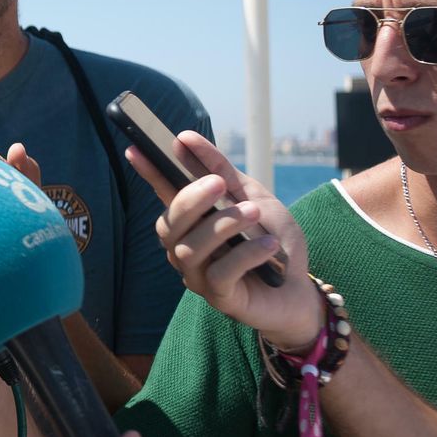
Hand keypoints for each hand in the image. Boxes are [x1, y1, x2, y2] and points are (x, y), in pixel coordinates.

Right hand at [127, 132, 322, 350]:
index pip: (164, 194)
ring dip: (222, 226)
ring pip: (189, 249)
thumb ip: (223, 172)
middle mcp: (185, 248)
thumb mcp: (254, 197)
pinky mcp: (220, 297)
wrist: (300, 288)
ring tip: (253, 213)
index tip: (135, 148)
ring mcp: (198, 275)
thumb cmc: (272, 240)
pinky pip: (220, 274)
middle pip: (168, 225)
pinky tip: (269, 246)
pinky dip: (245, 255)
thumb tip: (186, 138)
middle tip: (219, 184)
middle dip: (190, 200)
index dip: (149, 173)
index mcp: (192, 221)